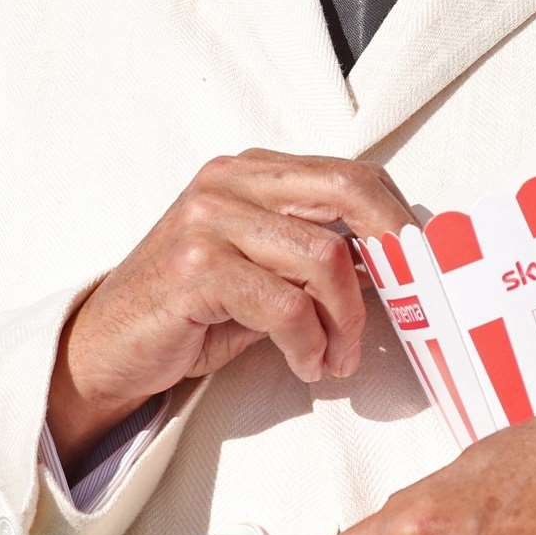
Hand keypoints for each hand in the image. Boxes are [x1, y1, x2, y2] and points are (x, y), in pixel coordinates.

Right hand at [48, 151, 415, 454]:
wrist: (110, 349)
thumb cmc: (196, 312)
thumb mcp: (269, 272)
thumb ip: (322, 255)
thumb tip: (403, 264)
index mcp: (254, 171)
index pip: (351, 175)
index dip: (399, 219)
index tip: (425, 267)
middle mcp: (230, 181)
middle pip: (348, 191)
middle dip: (394, 247)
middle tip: (413, 298)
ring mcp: (208, 218)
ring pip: (324, 258)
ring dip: (346, 320)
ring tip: (338, 356)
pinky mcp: (196, 267)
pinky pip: (287, 306)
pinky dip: (311, 343)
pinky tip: (308, 363)